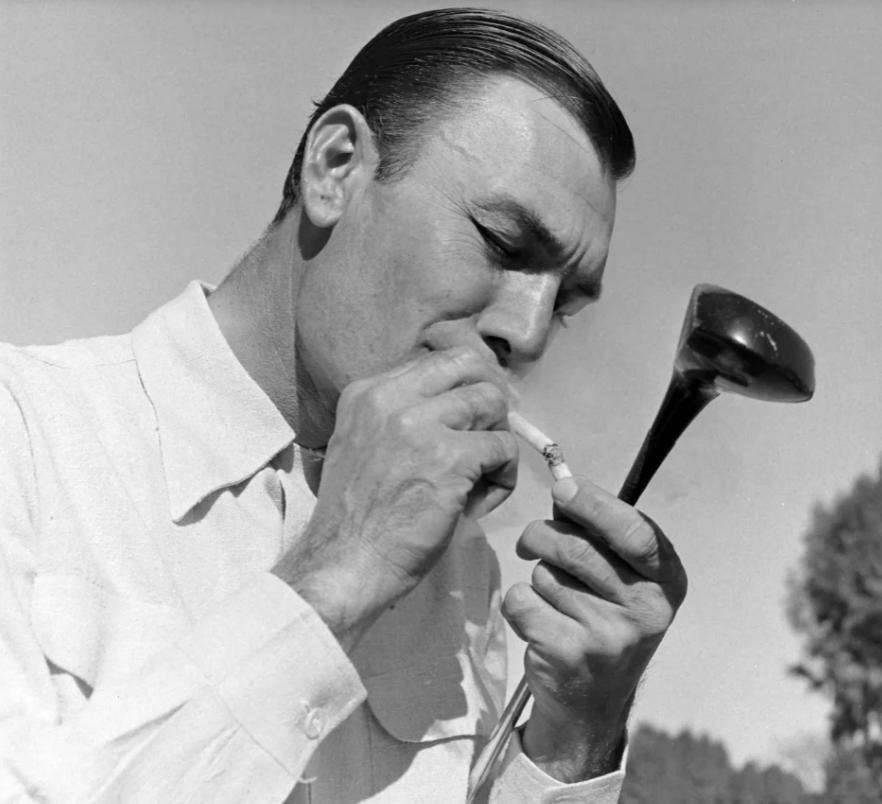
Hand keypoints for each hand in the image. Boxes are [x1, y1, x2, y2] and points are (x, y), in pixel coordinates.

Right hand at [273, 346, 517, 650]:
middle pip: (469, 365)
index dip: (463, 389)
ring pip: (492, 402)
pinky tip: (481, 502)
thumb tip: (457, 405)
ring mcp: (420, 424)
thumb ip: (398, 417)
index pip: (436, 362)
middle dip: (488, 399)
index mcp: (367, 392)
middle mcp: (391, 397)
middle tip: (486, 436)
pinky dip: (504, 475)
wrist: (343, 564)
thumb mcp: (363, 444)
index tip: (469, 420)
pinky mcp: (451, 457)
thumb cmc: (356, 518)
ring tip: (483, 476)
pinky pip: (503, 446)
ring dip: (498, 438)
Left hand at [502, 474, 687, 782]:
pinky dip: (518, 602)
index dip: (593, 504)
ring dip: (537, 575)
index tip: (562, 489)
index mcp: (667, 580)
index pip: (634, 531)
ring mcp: (609, 636)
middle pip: (577, 548)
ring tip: (552, 596)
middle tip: (532, 542)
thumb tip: (564, 486)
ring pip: (546, 573)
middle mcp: (648, 610)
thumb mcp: (622, 576)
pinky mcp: (569, 653)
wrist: (591, 700)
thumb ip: (600, 532)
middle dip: (542, 535)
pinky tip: (538, 620)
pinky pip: (522, 600)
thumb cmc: (603, 619)